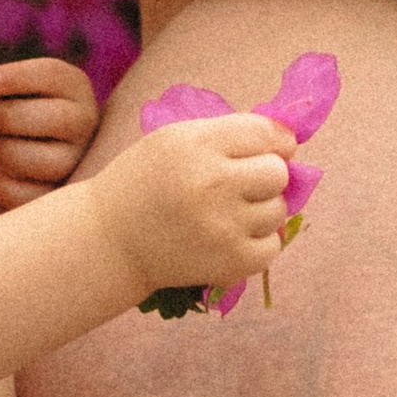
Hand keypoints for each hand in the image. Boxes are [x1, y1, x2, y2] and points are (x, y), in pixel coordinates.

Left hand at [0, 56, 99, 207]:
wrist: (27, 145)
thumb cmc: (17, 107)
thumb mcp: (16, 88)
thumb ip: (5, 85)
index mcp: (74, 87)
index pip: (53, 75)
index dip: (18, 77)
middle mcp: (86, 122)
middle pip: (54, 119)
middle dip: (7, 117)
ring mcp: (79, 160)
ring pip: (47, 162)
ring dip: (7, 152)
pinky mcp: (62, 192)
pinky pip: (35, 196)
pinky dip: (4, 187)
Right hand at [89, 113, 290, 293]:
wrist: (109, 240)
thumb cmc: (143, 182)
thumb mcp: (174, 138)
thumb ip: (228, 133)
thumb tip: (287, 141)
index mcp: (197, 145)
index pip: (267, 133)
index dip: (274, 141)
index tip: (265, 149)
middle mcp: (214, 184)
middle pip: (278, 172)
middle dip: (265, 175)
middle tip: (239, 183)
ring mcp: (225, 227)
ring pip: (278, 209)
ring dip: (261, 209)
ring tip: (229, 212)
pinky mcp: (231, 263)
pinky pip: (273, 247)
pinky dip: (259, 242)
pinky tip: (232, 236)